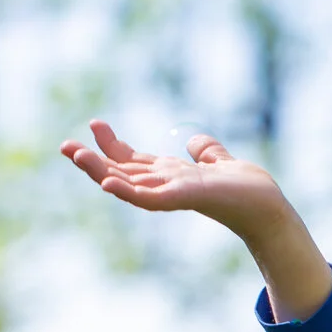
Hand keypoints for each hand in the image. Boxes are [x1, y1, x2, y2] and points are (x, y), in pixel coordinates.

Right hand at [60, 121, 294, 240]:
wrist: (267, 207)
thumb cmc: (248, 190)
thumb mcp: (222, 162)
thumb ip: (208, 152)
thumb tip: (196, 144)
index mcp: (172, 176)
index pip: (134, 159)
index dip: (113, 145)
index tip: (94, 123)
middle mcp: (166, 185)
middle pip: (122, 171)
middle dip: (93, 160)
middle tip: (64, 146)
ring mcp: (172, 193)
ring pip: (128, 183)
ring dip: (101, 171)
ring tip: (76, 156)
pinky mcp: (183, 199)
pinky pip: (148, 198)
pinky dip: (127, 191)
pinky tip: (108, 181)